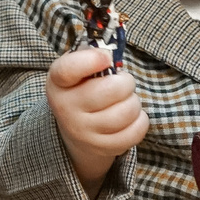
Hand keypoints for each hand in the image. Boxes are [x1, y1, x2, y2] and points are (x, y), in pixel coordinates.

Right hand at [46, 44, 145, 190]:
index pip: (68, 70)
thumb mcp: (77, 70)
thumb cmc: (81, 90)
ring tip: (125, 100)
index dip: (91, 60)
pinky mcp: (102, 148)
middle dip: (126, 82)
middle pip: (111, 89)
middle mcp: (66, 109)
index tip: (106, 58)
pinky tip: (131, 117)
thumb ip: (90, 54)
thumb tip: (109, 51)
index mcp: (58, 83)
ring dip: (134, 102)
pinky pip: (135, 131)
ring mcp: (83, 132)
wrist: (75, 130)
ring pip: (126, 111)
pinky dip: (140, 121)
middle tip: (122, 83)